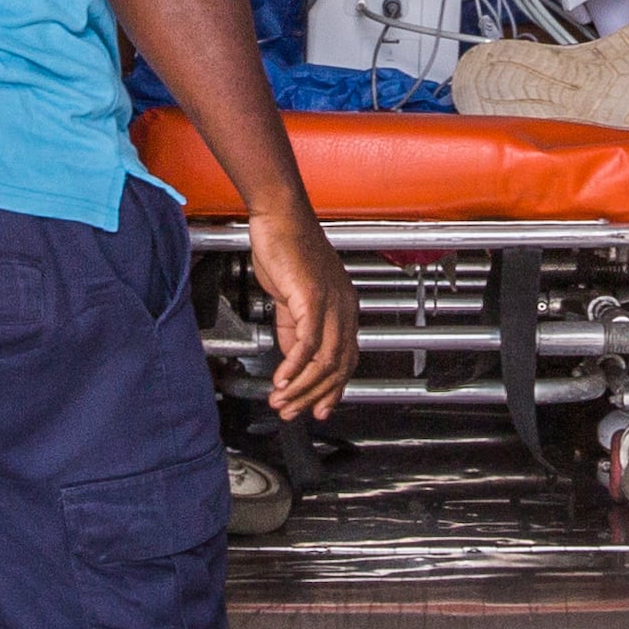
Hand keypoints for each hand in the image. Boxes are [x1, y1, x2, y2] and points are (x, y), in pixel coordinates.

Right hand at [254, 205, 354, 419]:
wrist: (280, 217)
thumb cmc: (287, 248)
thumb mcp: (293, 299)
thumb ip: (295, 330)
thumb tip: (293, 360)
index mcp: (344, 308)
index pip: (347, 359)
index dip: (333, 388)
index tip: (318, 408)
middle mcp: (344, 308)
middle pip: (338, 367)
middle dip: (314, 396)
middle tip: (292, 412)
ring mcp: (331, 304)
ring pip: (324, 361)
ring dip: (301, 387)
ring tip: (282, 401)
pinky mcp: (313, 299)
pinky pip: (307, 344)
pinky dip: (293, 367)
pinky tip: (280, 380)